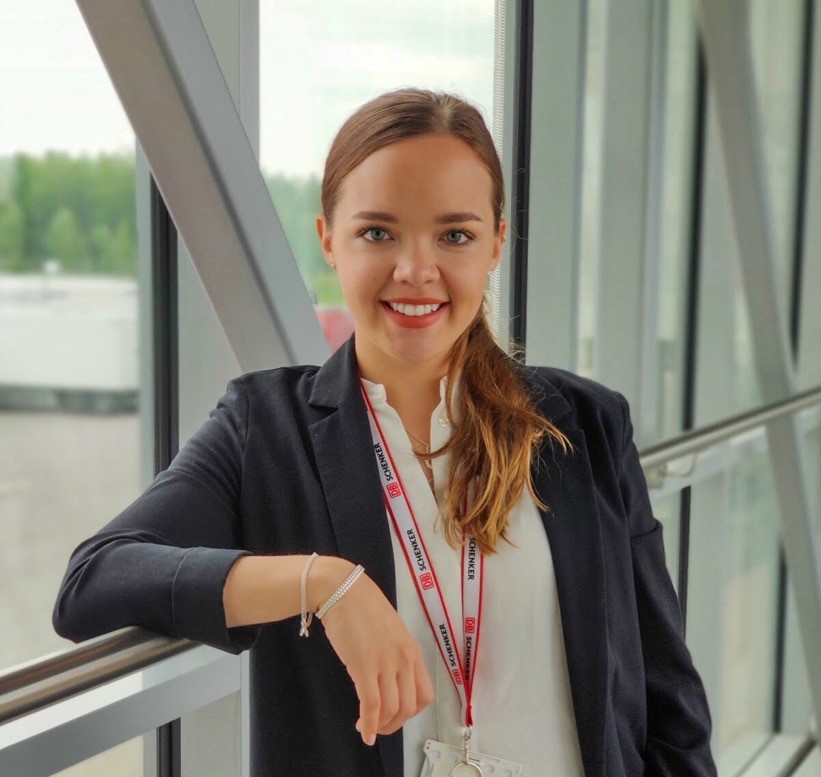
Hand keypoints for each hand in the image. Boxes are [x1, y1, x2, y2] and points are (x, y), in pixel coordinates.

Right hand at [317, 562, 434, 746]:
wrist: (343, 589)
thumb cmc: (363, 608)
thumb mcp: (391, 632)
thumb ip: (394, 656)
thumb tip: (389, 681)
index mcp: (412, 651)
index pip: (424, 695)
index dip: (410, 714)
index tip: (394, 716)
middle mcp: (404, 659)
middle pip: (408, 707)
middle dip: (394, 724)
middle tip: (378, 726)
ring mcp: (385, 662)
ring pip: (391, 710)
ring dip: (380, 726)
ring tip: (366, 726)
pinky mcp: (364, 666)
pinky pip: (371, 705)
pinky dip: (369, 724)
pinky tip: (363, 731)